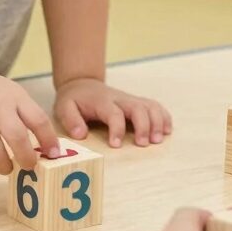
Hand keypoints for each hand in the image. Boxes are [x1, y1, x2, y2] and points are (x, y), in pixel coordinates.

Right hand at [0, 66, 60, 175]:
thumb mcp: (10, 92)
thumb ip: (27, 114)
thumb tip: (47, 148)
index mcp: (14, 96)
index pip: (39, 120)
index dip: (49, 141)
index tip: (53, 155)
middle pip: (18, 139)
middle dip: (27, 159)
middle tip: (28, 166)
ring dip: (5, 168)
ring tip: (5, 166)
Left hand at [54, 78, 171, 147]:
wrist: (82, 84)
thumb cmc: (74, 99)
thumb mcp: (64, 107)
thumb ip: (71, 120)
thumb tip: (81, 134)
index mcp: (102, 102)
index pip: (114, 113)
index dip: (117, 129)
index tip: (115, 146)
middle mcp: (119, 99)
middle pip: (138, 108)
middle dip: (144, 126)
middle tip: (143, 144)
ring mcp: (130, 100)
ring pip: (150, 106)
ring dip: (157, 122)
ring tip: (158, 140)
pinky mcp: (137, 102)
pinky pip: (155, 106)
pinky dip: (164, 117)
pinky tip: (167, 131)